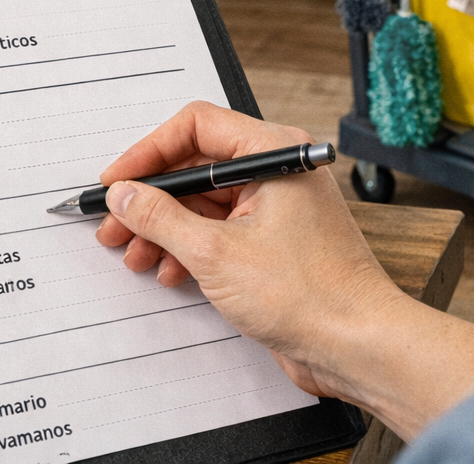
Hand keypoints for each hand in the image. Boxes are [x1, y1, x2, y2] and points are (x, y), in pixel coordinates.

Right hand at [95, 102, 473, 439]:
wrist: (358, 346)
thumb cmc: (312, 295)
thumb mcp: (216, 253)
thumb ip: (162, 218)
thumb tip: (125, 194)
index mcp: (274, 153)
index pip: (196, 127)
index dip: (149, 151)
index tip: (117, 181)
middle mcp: (277, 172)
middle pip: (197, 166)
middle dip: (152, 198)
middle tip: (114, 222)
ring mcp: (277, 207)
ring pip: (205, 202)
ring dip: (165, 227)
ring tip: (133, 253)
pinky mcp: (274, 242)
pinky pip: (220, 230)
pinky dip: (189, 247)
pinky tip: (167, 270)